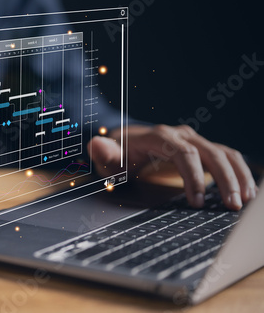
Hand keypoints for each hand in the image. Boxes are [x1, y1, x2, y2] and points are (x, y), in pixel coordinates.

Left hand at [87, 124, 256, 209]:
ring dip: (237, 175)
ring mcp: (192, 141)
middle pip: (209, 152)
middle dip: (224, 179)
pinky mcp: (200, 149)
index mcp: (158, 137)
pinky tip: (246, 190)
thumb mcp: (108, 158)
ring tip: (244, 200)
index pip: (183, 153)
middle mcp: (179, 136)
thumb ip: (104, 154)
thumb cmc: (117, 154)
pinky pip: (225, 156)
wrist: (125, 143)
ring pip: (223, 153)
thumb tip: (96, 144)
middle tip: (232, 205)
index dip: (193, 177)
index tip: (197, 202)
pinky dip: (239, 171)